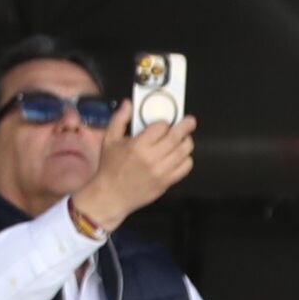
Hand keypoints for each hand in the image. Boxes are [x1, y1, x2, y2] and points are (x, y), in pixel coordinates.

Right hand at [69, 102, 195, 232]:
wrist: (110, 195)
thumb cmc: (109, 168)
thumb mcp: (108, 140)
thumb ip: (119, 120)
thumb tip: (128, 103)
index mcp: (137, 146)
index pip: (161, 127)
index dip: (163, 123)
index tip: (163, 123)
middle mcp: (151, 158)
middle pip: (176, 137)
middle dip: (186, 126)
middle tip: (190, 121)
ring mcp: (161, 171)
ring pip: (184, 151)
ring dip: (186, 142)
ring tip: (184, 138)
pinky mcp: (166, 182)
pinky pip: (185, 167)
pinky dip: (186, 159)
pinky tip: (181, 155)